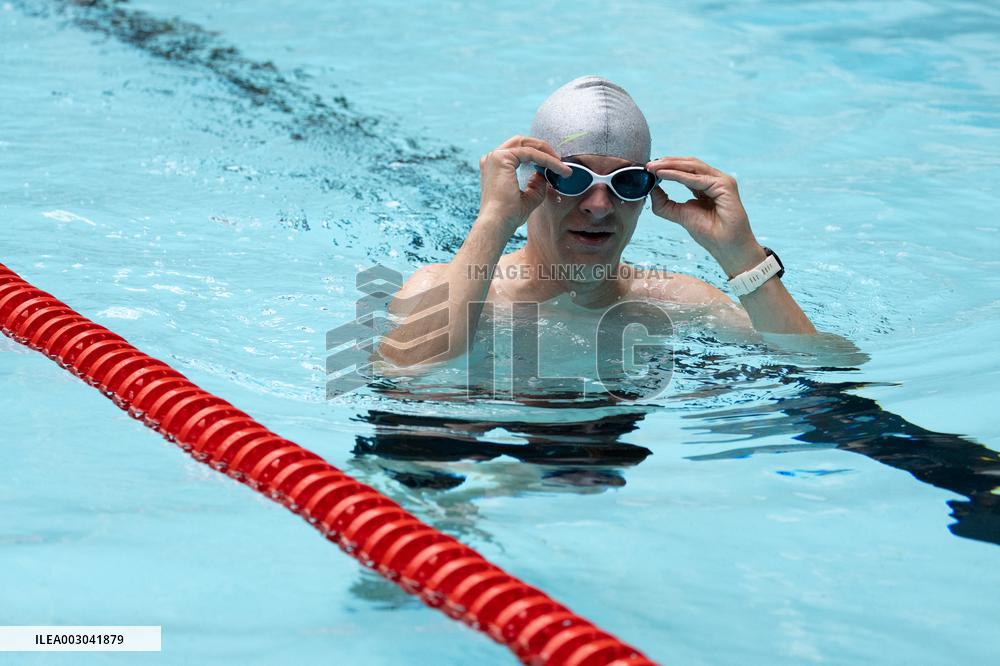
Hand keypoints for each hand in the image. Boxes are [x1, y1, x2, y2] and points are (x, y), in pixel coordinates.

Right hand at [478, 136, 571, 229]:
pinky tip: (559, 168)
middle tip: (561, 161)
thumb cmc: (509, 216)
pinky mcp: (501, 158)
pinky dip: (547, 159)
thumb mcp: (529, 197)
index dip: (539, 156)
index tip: (556, 167)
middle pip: (522, 142)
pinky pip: (531, 153)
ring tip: (562, 166)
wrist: (497, 225)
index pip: (520, 152)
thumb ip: (536, 183)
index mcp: (495, 167)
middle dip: (544, 149)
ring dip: (547, 153)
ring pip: (527, 145)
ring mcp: (495, 157)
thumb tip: (545, 173)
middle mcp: (492, 159)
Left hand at [647, 156, 764, 275]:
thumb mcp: (679, 214)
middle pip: (689, 164)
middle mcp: (715, 180)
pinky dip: (678, 175)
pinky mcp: (725, 185)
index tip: (648, 168)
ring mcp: (721, 181)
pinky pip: (697, 178)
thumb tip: (650, 188)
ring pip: (693, 166)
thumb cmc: (708, 233)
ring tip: (653, 167)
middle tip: (648, 165)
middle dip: (667, 162)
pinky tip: (664, 174)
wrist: (726, 247)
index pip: (685, 170)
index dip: (667, 167)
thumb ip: (665, 202)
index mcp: (706, 185)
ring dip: (671, 165)